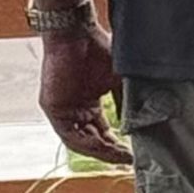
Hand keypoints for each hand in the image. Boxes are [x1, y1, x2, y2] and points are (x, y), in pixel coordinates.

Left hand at [38, 24, 131, 165]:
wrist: (77, 32)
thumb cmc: (98, 49)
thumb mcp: (118, 80)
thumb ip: (126, 102)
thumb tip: (140, 124)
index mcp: (89, 105)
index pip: (103, 133)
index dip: (117, 146)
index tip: (133, 155)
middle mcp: (76, 110)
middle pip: (92, 140)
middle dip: (110, 153)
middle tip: (128, 160)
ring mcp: (63, 111)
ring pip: (80, 141)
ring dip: (100, 151)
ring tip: (118, 156)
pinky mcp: (53, 109)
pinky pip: (69, 134)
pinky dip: (86, 143)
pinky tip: (103, 147)